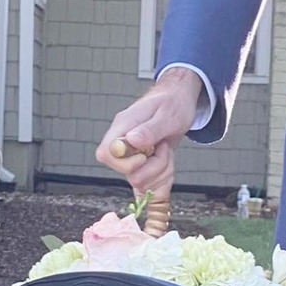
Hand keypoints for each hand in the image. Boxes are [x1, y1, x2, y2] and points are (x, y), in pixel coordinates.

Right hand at [96, 67, 202, 198]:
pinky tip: (167, 163)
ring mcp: (132, 156)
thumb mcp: (168, 114)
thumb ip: (150, 129)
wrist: (179, 101)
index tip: (146, 154)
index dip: (126, 163)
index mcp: (123, 127)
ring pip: (140, 181)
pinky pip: (148, 184)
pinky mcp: (141, 166)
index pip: (106, 154)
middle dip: (152, 168)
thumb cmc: (173, 103)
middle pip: (126, 173)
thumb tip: (131, 140)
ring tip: (166, 151)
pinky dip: (162, 180)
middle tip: (163, 148)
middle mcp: (124, 144)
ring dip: (161, 172)